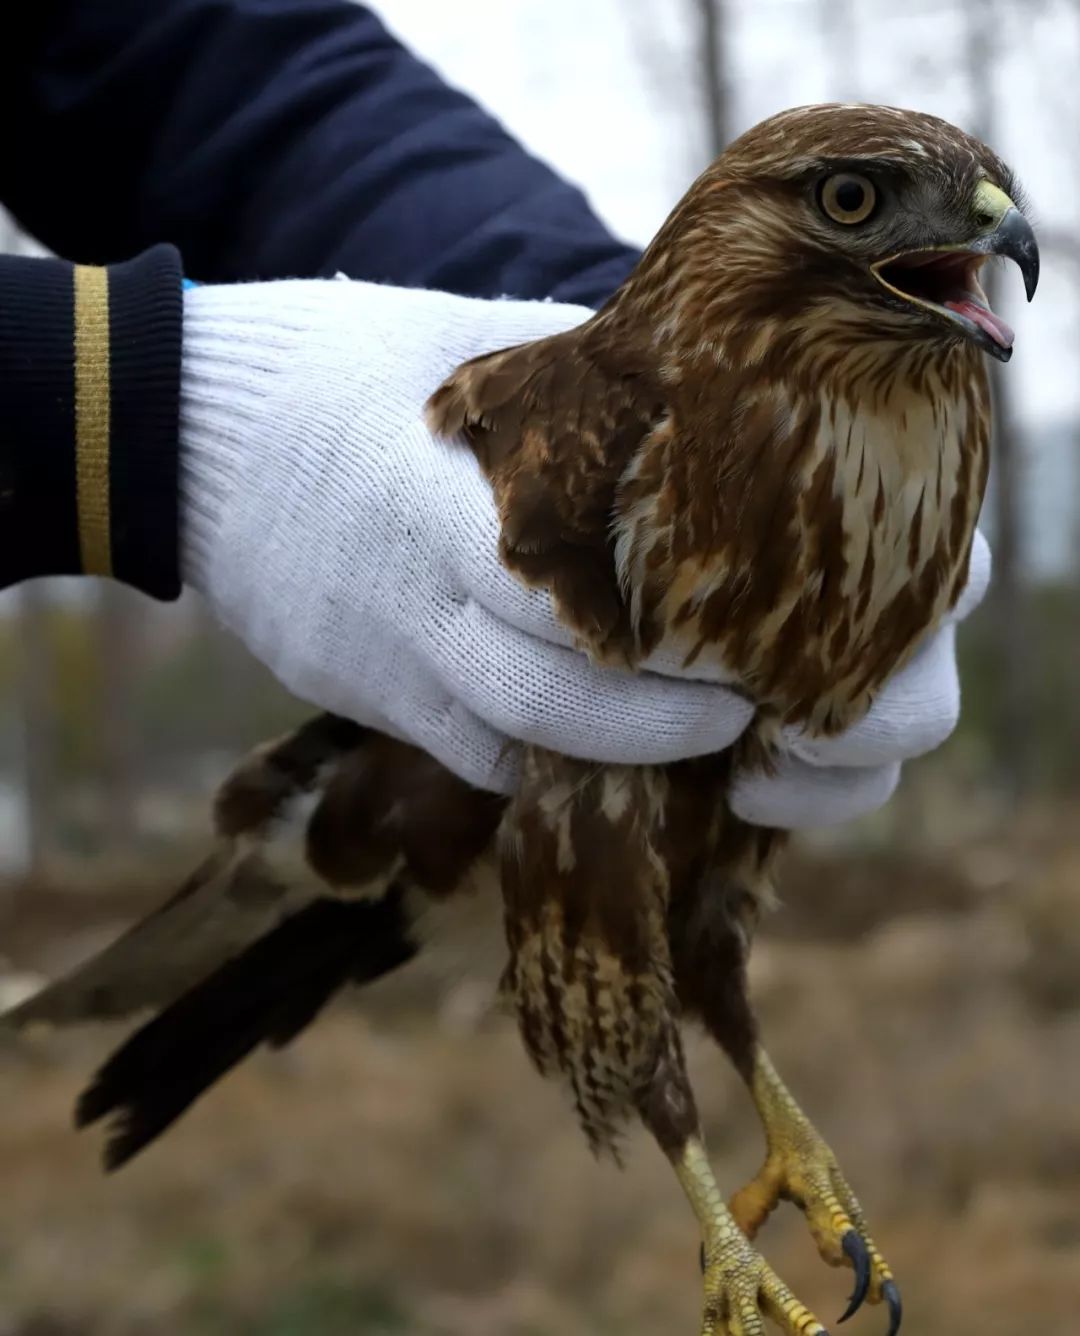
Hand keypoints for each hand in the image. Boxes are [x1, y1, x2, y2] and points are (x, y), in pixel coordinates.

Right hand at [179, 278, 987, 821]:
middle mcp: (428, 599)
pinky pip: (475, 760)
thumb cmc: (364, 369)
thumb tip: (742, 409)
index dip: (690, 655)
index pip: (587, 608)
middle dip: (677, 737)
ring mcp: (391, 662)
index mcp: (465, 503)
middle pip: (565, 710)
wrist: (199, 429)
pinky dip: (553, 766)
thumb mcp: (490, 351)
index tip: (770, 652)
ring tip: (710, 745)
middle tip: (764, 721)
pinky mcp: (370, 695)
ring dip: (625, 770)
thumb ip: (605, 395)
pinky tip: (613, 750)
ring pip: (520, 757)